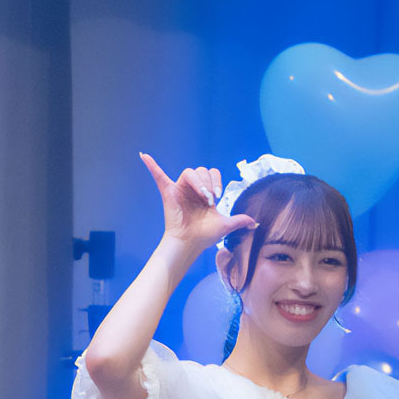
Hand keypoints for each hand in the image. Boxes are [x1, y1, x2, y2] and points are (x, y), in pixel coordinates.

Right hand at [141, 153, 255, 252]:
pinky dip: (151, 165)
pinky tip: (143, 156)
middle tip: (210, 199)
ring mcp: (179, 189)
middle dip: (208, 183)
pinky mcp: (168, 192)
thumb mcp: (226, 225)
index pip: (212, 174)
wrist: (190, 243)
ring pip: (190, 172)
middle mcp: (191, 188)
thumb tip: (254, 223)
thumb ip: (239, 220)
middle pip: (202, 170)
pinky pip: (158, 175)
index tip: (218, 197)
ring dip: (199, 182)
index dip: (217, 182)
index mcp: (204, 192)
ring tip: (202, 197)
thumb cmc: (204, 235)